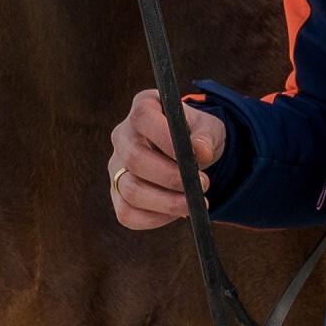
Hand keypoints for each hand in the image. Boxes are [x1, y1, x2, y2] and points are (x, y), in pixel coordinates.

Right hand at [108, 88, 225, 229]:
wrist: (190, 154)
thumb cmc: (196, 135)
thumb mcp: (209, 129)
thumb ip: (206, 137)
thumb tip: (200, 152)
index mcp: (143, 107)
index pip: (142, 117)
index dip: (166, 138)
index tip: (193, 157)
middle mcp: (122, 135)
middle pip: (134, 158)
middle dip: (171, 177)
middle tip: (202, 185)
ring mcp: (116, 166)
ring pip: (130, 189)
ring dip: (166, 202)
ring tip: (194, 203)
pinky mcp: (117, 193)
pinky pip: (127, 213)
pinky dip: (155, 218)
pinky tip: (178, 212)